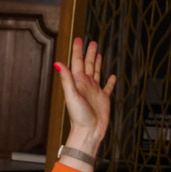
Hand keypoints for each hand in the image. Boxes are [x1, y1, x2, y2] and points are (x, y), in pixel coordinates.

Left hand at [54, 37, 115, 160]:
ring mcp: (95, 92)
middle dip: (89, 53)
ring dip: (98, 63)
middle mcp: (86, 85)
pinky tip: (112, 76)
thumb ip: (66, 79)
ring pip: (97, 73)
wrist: (89, 132)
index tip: (78, 39)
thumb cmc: (79, 117)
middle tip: (92, 42)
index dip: (78, 51)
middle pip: (88, 65)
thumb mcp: (71, 95)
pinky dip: (109, 81)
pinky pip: (107, 87)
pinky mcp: (103, 99)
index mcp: (78, 82)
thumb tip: (57, 63)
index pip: (78, 62)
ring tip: (99, 54)